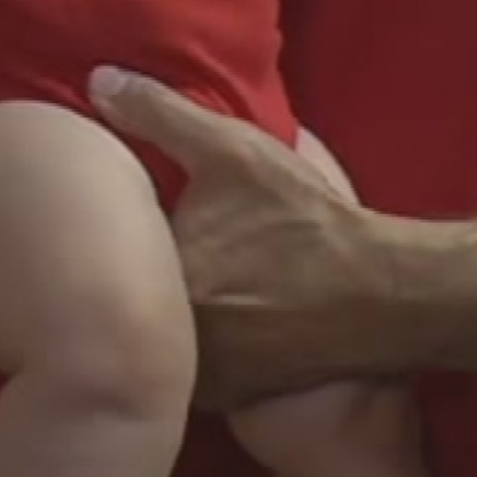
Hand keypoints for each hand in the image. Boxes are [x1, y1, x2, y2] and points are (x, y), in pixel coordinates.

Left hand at [87, 67, 403, 406]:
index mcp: (157, 272)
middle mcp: (167, 332)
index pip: (104, 249)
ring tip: (184, 282)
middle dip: (130, 274)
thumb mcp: (232, 148)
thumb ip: (159, 112)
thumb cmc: (302, 217)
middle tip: (158, 246)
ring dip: (159, 315)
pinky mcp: (224, 396)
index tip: (121, 214)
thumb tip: (97, 80)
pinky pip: (184, 373)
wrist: (379, 293)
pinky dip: (189, 349)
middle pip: (127, 297)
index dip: (111, 229)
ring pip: (154, 339)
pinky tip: (215, 317)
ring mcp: (195, 373)